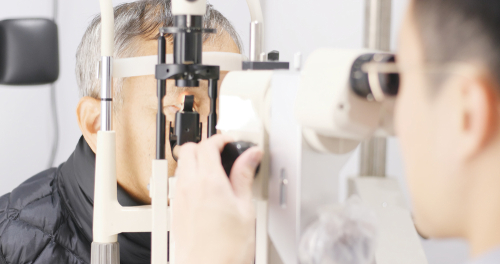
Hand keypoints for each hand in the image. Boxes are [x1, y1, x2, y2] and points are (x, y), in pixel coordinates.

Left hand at [172, 134, 262, 263]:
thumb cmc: (227, 248)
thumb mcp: (246, 208)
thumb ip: (245, 176)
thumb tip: (251, 156)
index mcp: (209, 181)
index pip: (208, 145)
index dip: (221, 138)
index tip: (230, 142)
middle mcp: (189, 186)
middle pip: (188, 149)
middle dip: (204, 145)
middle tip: (221, 152)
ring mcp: (179, 198)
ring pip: (181, 164)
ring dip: (195, 160)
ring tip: (215, 171)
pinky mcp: (175, 210)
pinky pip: (179, 182)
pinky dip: (190, 176)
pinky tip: (206, 189)